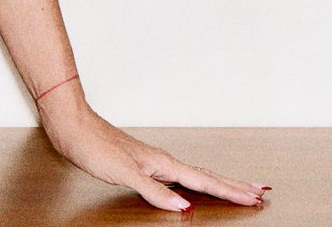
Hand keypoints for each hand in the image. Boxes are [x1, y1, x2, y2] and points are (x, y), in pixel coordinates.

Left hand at [41, 104, 267, 211]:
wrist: (71, 124)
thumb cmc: (92, 145)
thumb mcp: (123, 172)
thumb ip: (154, 191)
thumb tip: (183, 207)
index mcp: (162, 163)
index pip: (204, 181)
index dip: (230, 192)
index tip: (255, 197)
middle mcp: (162, 160)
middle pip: (206, 176)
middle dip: (233, 186)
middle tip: (260, 192)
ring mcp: (152, 160)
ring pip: (194, 174)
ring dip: (218, 183)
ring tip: (238, 188)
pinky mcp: (141, 162)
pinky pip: (177, 175)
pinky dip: (192, 182)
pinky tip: (191, 186)